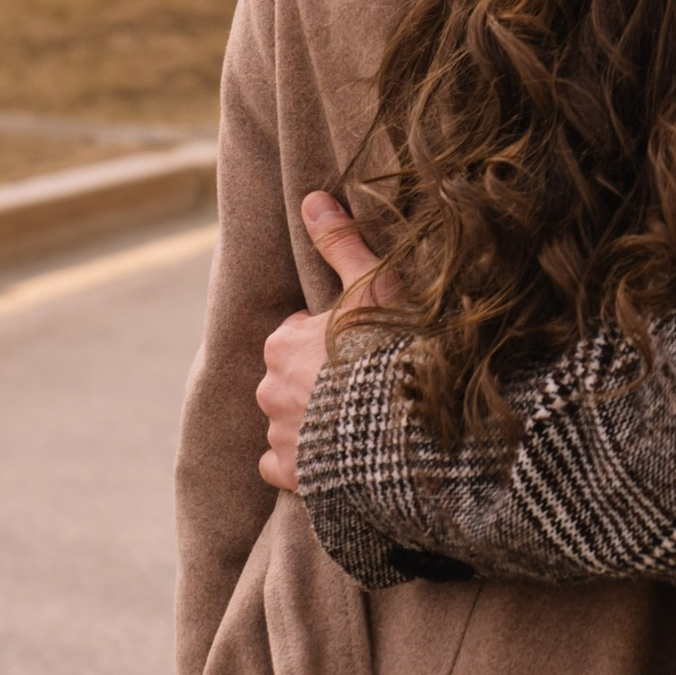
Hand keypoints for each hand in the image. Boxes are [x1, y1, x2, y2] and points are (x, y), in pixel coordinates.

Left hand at [256, 194, 388, 494]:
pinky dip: (302, 462)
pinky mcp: (289, 475)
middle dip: (317, 380)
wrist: (407, 430)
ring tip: (358, 420)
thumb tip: (312, 199)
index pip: (297, 335)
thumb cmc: (392, 351)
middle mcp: (269, 388)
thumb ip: (341, 244)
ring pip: (286, 420)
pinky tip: (334, 455)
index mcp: (283, 343)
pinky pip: (282, 465)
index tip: (364, 344)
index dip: (333, 337)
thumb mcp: (373, 288)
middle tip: (364, 381)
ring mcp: (278, 434)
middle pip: (290, 377)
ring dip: (312, 421)